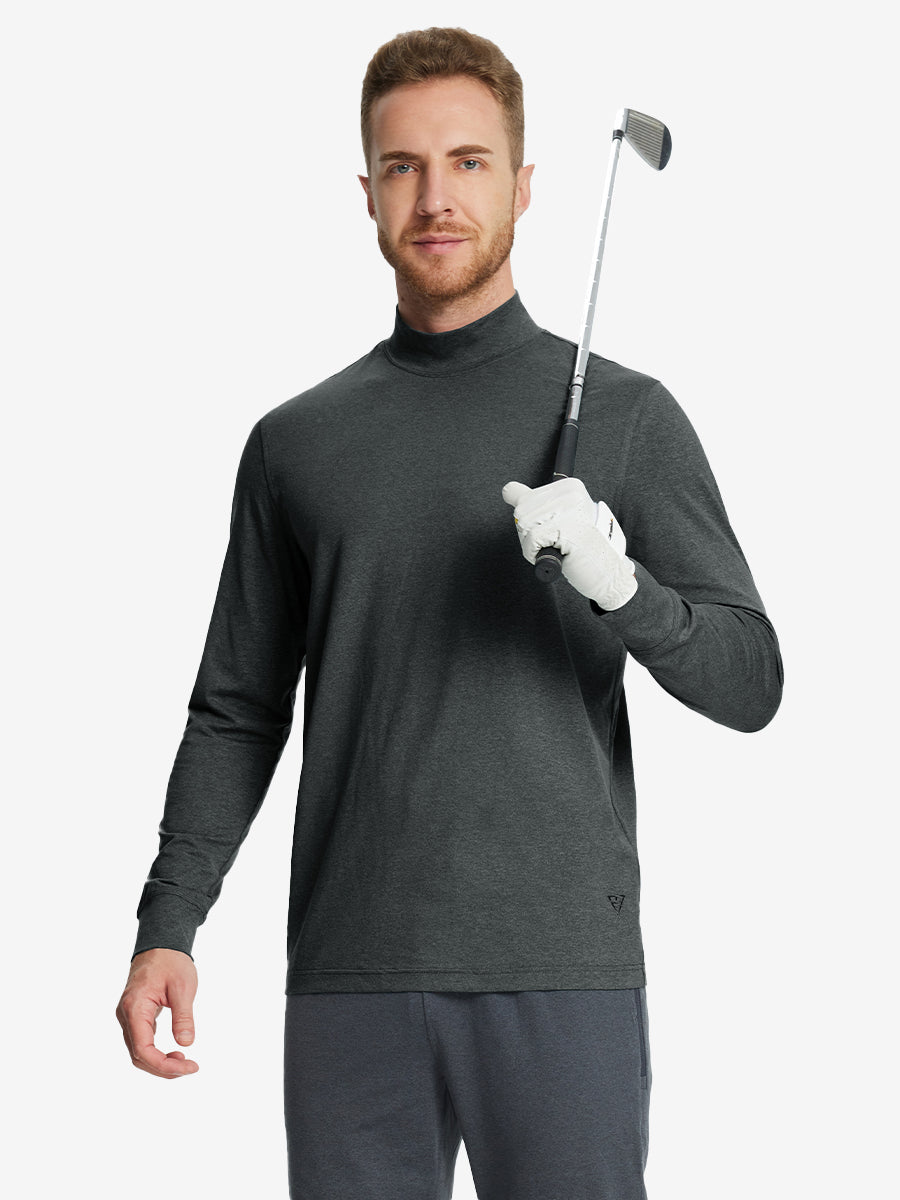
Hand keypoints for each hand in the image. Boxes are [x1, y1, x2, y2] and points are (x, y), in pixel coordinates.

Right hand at [116, 948, 199, 1077]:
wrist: (160, 944)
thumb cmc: (171, 962)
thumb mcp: (183, 987)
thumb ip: (183, 1016)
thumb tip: (186, 1043)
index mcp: (134, 1008)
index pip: (143, 1050)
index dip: (164, 1065)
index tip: (189, 1066)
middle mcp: (126, 1015)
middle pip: (138, 1056)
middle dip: (163, 1068)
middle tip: (190, 1068)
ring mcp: (128, 1016)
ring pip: (138, 1052)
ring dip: (159, 1062)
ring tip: (184, 1062)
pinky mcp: (135, 1016)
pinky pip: (141, 1042)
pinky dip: (156, 1053)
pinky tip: (174, 1053)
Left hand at [501, 477, 637, 610]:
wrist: (609, 573)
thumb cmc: (583, 549)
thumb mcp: (559, 518)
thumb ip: (534, 503)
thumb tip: (507, 489)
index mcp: (569, 487)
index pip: (524, 497)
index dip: (530, 522)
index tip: (552, 530)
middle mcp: (569, 493)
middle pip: (521, 513)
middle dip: (530, 534)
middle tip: (556, 543)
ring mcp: (568, 510)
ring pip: (524, 526)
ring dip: (534, 546)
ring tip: (558, 548)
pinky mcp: (565, 528)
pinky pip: (531, 541)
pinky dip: (535, 554)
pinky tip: (556, 555)